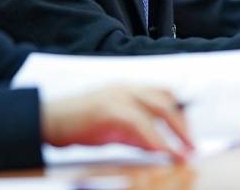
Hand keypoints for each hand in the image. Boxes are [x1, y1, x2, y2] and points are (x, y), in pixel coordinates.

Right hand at [41, 86, 192, 161]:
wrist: (46, 120)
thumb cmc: (78, 124)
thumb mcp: (113, 129)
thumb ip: (136, 134)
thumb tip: (159, 146)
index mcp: (128, 89)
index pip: (164, 95)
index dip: (181, 114)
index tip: (190, 135)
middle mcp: (127, 87)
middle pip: (166, 99)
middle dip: (184, 124)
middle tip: (193, 146)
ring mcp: (118, 95)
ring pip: (158, 107)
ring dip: (175, 131)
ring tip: (184, 152)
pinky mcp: (108, 108)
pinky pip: (139, 122)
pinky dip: (154, 138)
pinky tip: (162, 152)